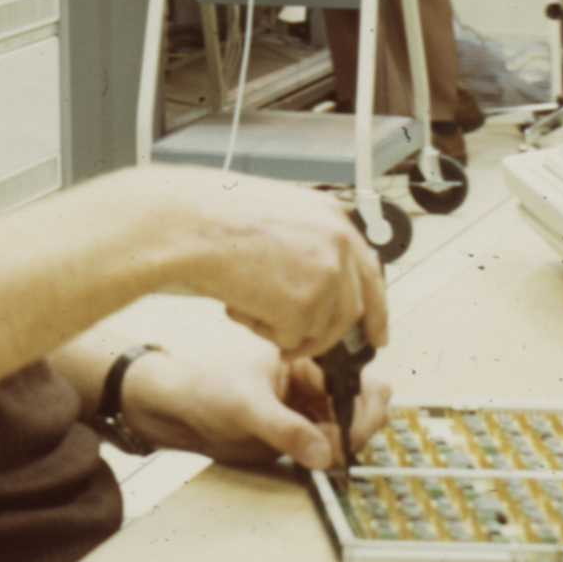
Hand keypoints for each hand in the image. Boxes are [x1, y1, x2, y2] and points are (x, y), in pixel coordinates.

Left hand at [119, 341, 393, 475]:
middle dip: (357, 428)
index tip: (348, 435)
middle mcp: (314, 380)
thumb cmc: (204, 389)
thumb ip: (285, 429)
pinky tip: (315, 461)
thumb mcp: (244, 406)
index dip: (360, 409)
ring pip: (354, 427)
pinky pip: (335, 444)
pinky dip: (333, 455)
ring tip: (319, 457)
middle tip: (334, 450)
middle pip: (365, 403)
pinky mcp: (304, 431)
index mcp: (305, 358)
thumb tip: (323, 453)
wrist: (178, 411)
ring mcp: (311, 406)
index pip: (355, 379)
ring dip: (345, 446)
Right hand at [159, 170, 387, 360]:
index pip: (369, 271)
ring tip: (248, 307)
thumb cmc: (210, 215)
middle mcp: (336, 243)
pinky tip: (241, 307)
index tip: (377, 333)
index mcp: (331, 216)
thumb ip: (305, 242)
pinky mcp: (303, 304)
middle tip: (307, 347)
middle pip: (352, 307)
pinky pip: (291, 338)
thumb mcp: (274, 214)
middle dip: (331, 335)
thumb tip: (315, 279)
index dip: (374, 308)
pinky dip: (265, 333)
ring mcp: (324, 274)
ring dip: (286, 330)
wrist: (185, 223)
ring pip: (320, 328)